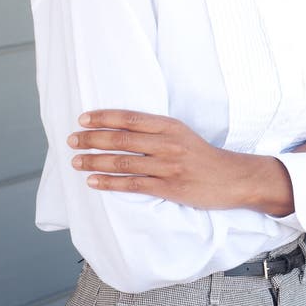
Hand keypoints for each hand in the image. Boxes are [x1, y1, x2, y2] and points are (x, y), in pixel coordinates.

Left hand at [67, 110, 293, 214]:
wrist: (234, 178)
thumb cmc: (205, 157)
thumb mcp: (183, 134)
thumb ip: (157, 131)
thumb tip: (123, 130)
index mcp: (170, 125)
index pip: (130, 118)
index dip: (104, 117)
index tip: (83, 119)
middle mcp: (167, 143)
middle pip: (121, 139)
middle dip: (92, 139)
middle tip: (71, 140)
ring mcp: (167, 166)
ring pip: (123, 162)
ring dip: (95, 161)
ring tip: (76, 162)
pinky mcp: (169, 188)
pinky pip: (132, 185)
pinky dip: (109, 183)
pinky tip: (93, 181)